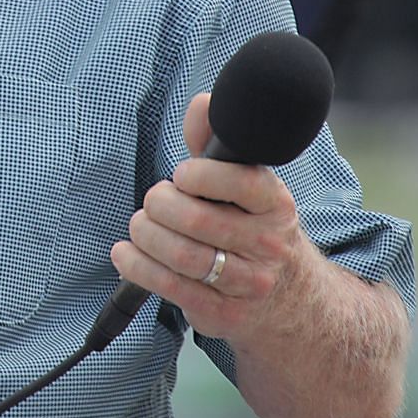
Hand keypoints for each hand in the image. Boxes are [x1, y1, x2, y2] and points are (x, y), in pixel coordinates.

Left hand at [108, 91, 322, 345]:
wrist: (292, 302)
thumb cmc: (254, 230)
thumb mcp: (248, 186)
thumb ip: (217, 144)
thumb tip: (202, 103)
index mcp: (276, 204)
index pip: (239, 182)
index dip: (198, 175)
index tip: (181, 176)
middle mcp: (268, 244)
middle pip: (197, 220)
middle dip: (159, 205)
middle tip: (152, 203)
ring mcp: (248, 283)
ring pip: (180, 255)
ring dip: (145, 235)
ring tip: (140, 227)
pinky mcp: (224, 313)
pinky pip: (169, 287)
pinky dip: (137, 266)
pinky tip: (126, 254)